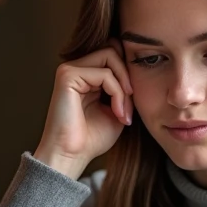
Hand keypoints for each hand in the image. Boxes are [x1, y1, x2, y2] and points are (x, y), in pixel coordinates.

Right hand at [33, 42, 132, 179]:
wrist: (72, 156)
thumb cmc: (92, 139)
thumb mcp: (117, 109)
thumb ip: (123, 89)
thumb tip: (138, 68)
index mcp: (85, 75)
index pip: (113, 54)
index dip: (129, 73)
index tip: (133, 104)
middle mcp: (75, 68)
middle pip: (114, 50)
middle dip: (128, 78)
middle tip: (130, 109)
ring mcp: (70, 70)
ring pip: (111, 56)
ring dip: (124, 86)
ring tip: (124, 113)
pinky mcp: (68, 75)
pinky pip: (105, 73)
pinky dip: (117, 93)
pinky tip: (118, 113)